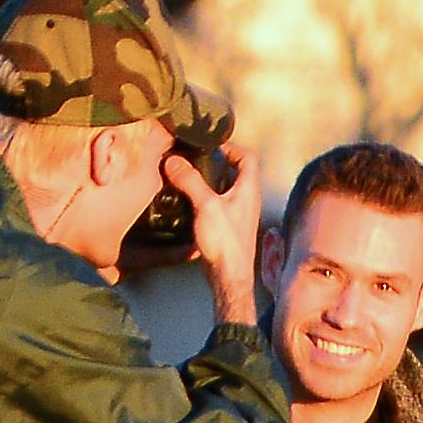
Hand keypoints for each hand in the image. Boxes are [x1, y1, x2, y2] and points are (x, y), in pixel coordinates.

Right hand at [165, 140, 260, 325]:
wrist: (229, 278)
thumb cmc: (225, 243)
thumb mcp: (206, 206)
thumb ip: (190, 180)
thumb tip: (174, 160)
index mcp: (248, 190)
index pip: (248, 157)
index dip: (231, 146)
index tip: (211, 143)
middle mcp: (247, 200)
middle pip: (236, 171)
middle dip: (216, 162)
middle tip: (195, 157)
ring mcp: (238, 215)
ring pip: (226, 189)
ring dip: (209, 180)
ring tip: (188, 176)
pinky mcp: (228, 228)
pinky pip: (218, 205)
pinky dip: (205, 198)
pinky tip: (188, 201)